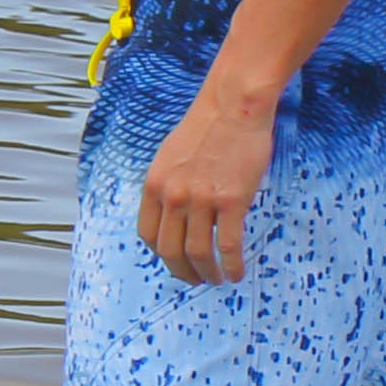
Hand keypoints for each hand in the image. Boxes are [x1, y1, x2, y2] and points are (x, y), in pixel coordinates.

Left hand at [134, 78, 274, 285]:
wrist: (234, 105)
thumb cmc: (208, 126)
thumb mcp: (171, 155)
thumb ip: (169, 185)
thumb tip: (173, 212)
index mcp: (155, 185)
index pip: (148, 234)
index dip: (161, 254)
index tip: (174, 261)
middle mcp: (173, 196)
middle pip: (170, 250)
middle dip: (182, 272)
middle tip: (196, 279)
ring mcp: (201, 200)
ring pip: (198, 253)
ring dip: (207, 274)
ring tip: (216, 280)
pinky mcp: (231, 201)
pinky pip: (228, 246)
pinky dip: (231, 265)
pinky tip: (236, 273)